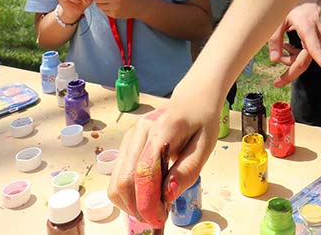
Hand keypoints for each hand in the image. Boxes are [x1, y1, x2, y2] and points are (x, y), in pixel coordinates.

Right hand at [109, 96, 219, 223]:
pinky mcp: (126, 145)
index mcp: (162, 129)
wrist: (192, 101)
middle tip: (158, 218)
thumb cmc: (201, 122)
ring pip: (116, 181)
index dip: (148, 201)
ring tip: (153, 207)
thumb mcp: (204, 147)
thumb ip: (187, 171)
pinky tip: (147, 195)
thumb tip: (167, 195)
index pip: (144, 171)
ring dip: (130, 203)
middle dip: (138, 207)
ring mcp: (129, 137)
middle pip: (124, 179)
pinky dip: (129, 194)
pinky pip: (118, 176)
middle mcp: (139, 132)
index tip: (159, 219)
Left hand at [267, 0, 320, 87]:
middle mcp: (320, 35)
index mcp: (308, 28)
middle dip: (290, 72)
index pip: (316, 50)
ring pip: (307, 59)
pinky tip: (292, 45)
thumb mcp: (281, 18)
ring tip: (283, 46)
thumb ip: (275, 39)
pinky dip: (300, 53)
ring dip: (293, 58)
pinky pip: (311, 54)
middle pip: (305, 62)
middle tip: (276, 82)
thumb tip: (274, 60)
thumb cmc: (297, 6)